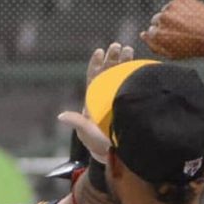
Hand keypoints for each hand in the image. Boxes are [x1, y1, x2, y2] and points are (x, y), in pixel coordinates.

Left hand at [65, 42, 131, 164]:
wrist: (119, 156)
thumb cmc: (100, 147)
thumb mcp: (88, 134)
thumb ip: (77, 123)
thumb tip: (61, 116)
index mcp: (94, 102)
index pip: (93, 79)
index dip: (95, 65)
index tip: (100, 52)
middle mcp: (105, 98)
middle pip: (108, 74)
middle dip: (112, 59)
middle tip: (118, 46)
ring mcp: (119, 100)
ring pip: (121, 77)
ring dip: (124, 62)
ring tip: (129, 49)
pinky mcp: (131, 103)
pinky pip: (132, 86)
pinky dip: (136, 75)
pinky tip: (143, 64)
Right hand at [140, 0, 203, 58]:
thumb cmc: (192, 49)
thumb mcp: (170, 54)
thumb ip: (153, 45)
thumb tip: (142, 34)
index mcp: (157, 33)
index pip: (150, 31)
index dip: (161, 35)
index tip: (172, 38)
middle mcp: (162, 18)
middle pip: (156, 19)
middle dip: (165, 24)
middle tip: (179, 31)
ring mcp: (172, 7)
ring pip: (166, 10)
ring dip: (173, 16)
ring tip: (186, 24)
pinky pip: (176, 3)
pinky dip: (181, 8)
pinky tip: (190, 17)